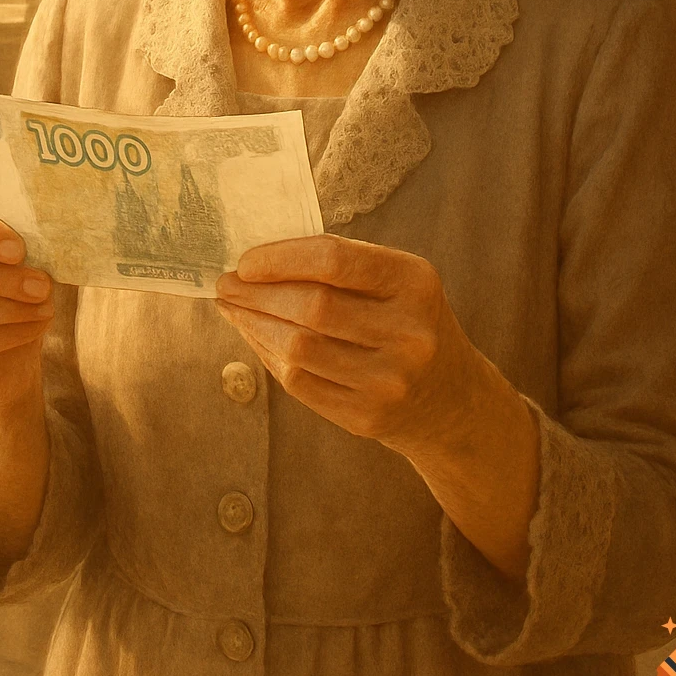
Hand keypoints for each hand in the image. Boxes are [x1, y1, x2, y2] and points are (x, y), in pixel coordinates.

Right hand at [0, 190, 53, 414]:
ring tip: (43, 306)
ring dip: (4, 307)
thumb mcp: (4, 255)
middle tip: (41, 285)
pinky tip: (32, 328)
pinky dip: (2, 336)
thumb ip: (7, 238)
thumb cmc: (3, 287)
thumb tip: (39, 233)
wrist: (2, 354)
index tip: (18, 248)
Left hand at [215, 234, 476, 458]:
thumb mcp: (394, 283)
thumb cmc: (406, 323)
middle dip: (256, 293)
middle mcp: (409, 332)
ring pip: (298, 348)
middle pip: (312, 307)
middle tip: (225, 285)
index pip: (334, 259)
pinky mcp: (367, 417)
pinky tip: (257, 337)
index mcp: (414, 282)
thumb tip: (253, 263)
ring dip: (254, 324)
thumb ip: (337, 267)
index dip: (280, 258)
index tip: (245, 261)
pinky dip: (268, 355)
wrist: (450, 399)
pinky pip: (299, 383)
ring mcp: (389, 381)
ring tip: (233, 308)